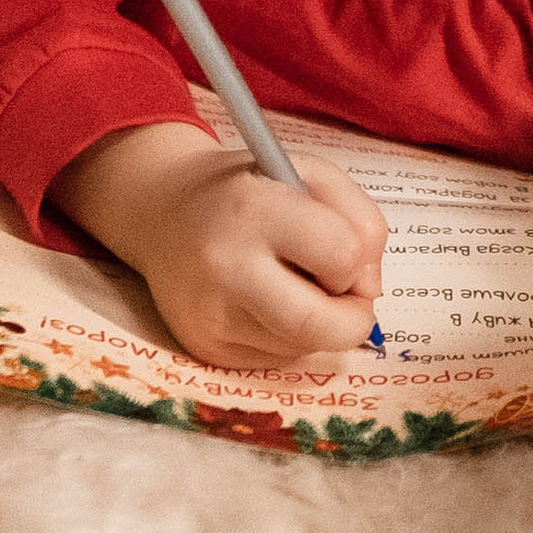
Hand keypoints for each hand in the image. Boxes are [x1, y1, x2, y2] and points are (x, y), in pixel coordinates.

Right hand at [51, 120, 388, 373]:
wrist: (163, 214)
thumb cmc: (249, 189)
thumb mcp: (309, 174)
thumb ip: (359, 218)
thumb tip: (369, 288)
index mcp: (254, 209)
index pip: (341, 255)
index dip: (358, 259)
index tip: (347, 252)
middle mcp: (226, 267)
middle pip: (322, 326)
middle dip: (354, 317)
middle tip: (347, 294)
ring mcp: (211, 316)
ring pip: (304, 346)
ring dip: (319, 323)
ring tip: (295, 285)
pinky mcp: (205, 349)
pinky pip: (278, 358)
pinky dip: (290, 335)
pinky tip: (268, 303)